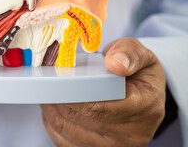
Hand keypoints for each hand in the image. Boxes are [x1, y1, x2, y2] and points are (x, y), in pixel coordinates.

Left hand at [41, 37, 165, 146]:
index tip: (58, 81)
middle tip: (45, 82)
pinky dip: (54, 125)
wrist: (145, 94)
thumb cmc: (138, 72)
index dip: (74, 95)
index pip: (101, 106)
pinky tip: (51, 109)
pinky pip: (66, 143)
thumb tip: (114, 63)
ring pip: (70, 131)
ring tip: (46, 93)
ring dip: (52, 111)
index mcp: (145, 107)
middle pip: (82, 118)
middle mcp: (132, 133)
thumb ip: (129, 52)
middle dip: (59, 99)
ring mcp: (116, 146)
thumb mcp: (142, 55)